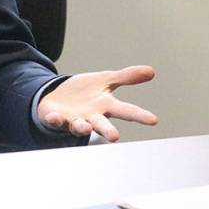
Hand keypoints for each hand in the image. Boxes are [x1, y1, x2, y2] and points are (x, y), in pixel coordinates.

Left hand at [37, 66, 157, 141]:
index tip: (153, 120)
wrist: (58, 96)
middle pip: (102, 124)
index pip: (125, 110)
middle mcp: (91, 116)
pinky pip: (55, 120)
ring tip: (86, 129)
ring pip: (79, 126)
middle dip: (107, 131)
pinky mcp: (56, 118)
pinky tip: (55, 118)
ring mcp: (73, 119)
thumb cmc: (85, 92)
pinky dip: (55, 120)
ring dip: (82, 127)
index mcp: (105, 105)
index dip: (139, 115)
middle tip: (115, 137)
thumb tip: (151, 71)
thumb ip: (126, 77)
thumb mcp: (106, 80)